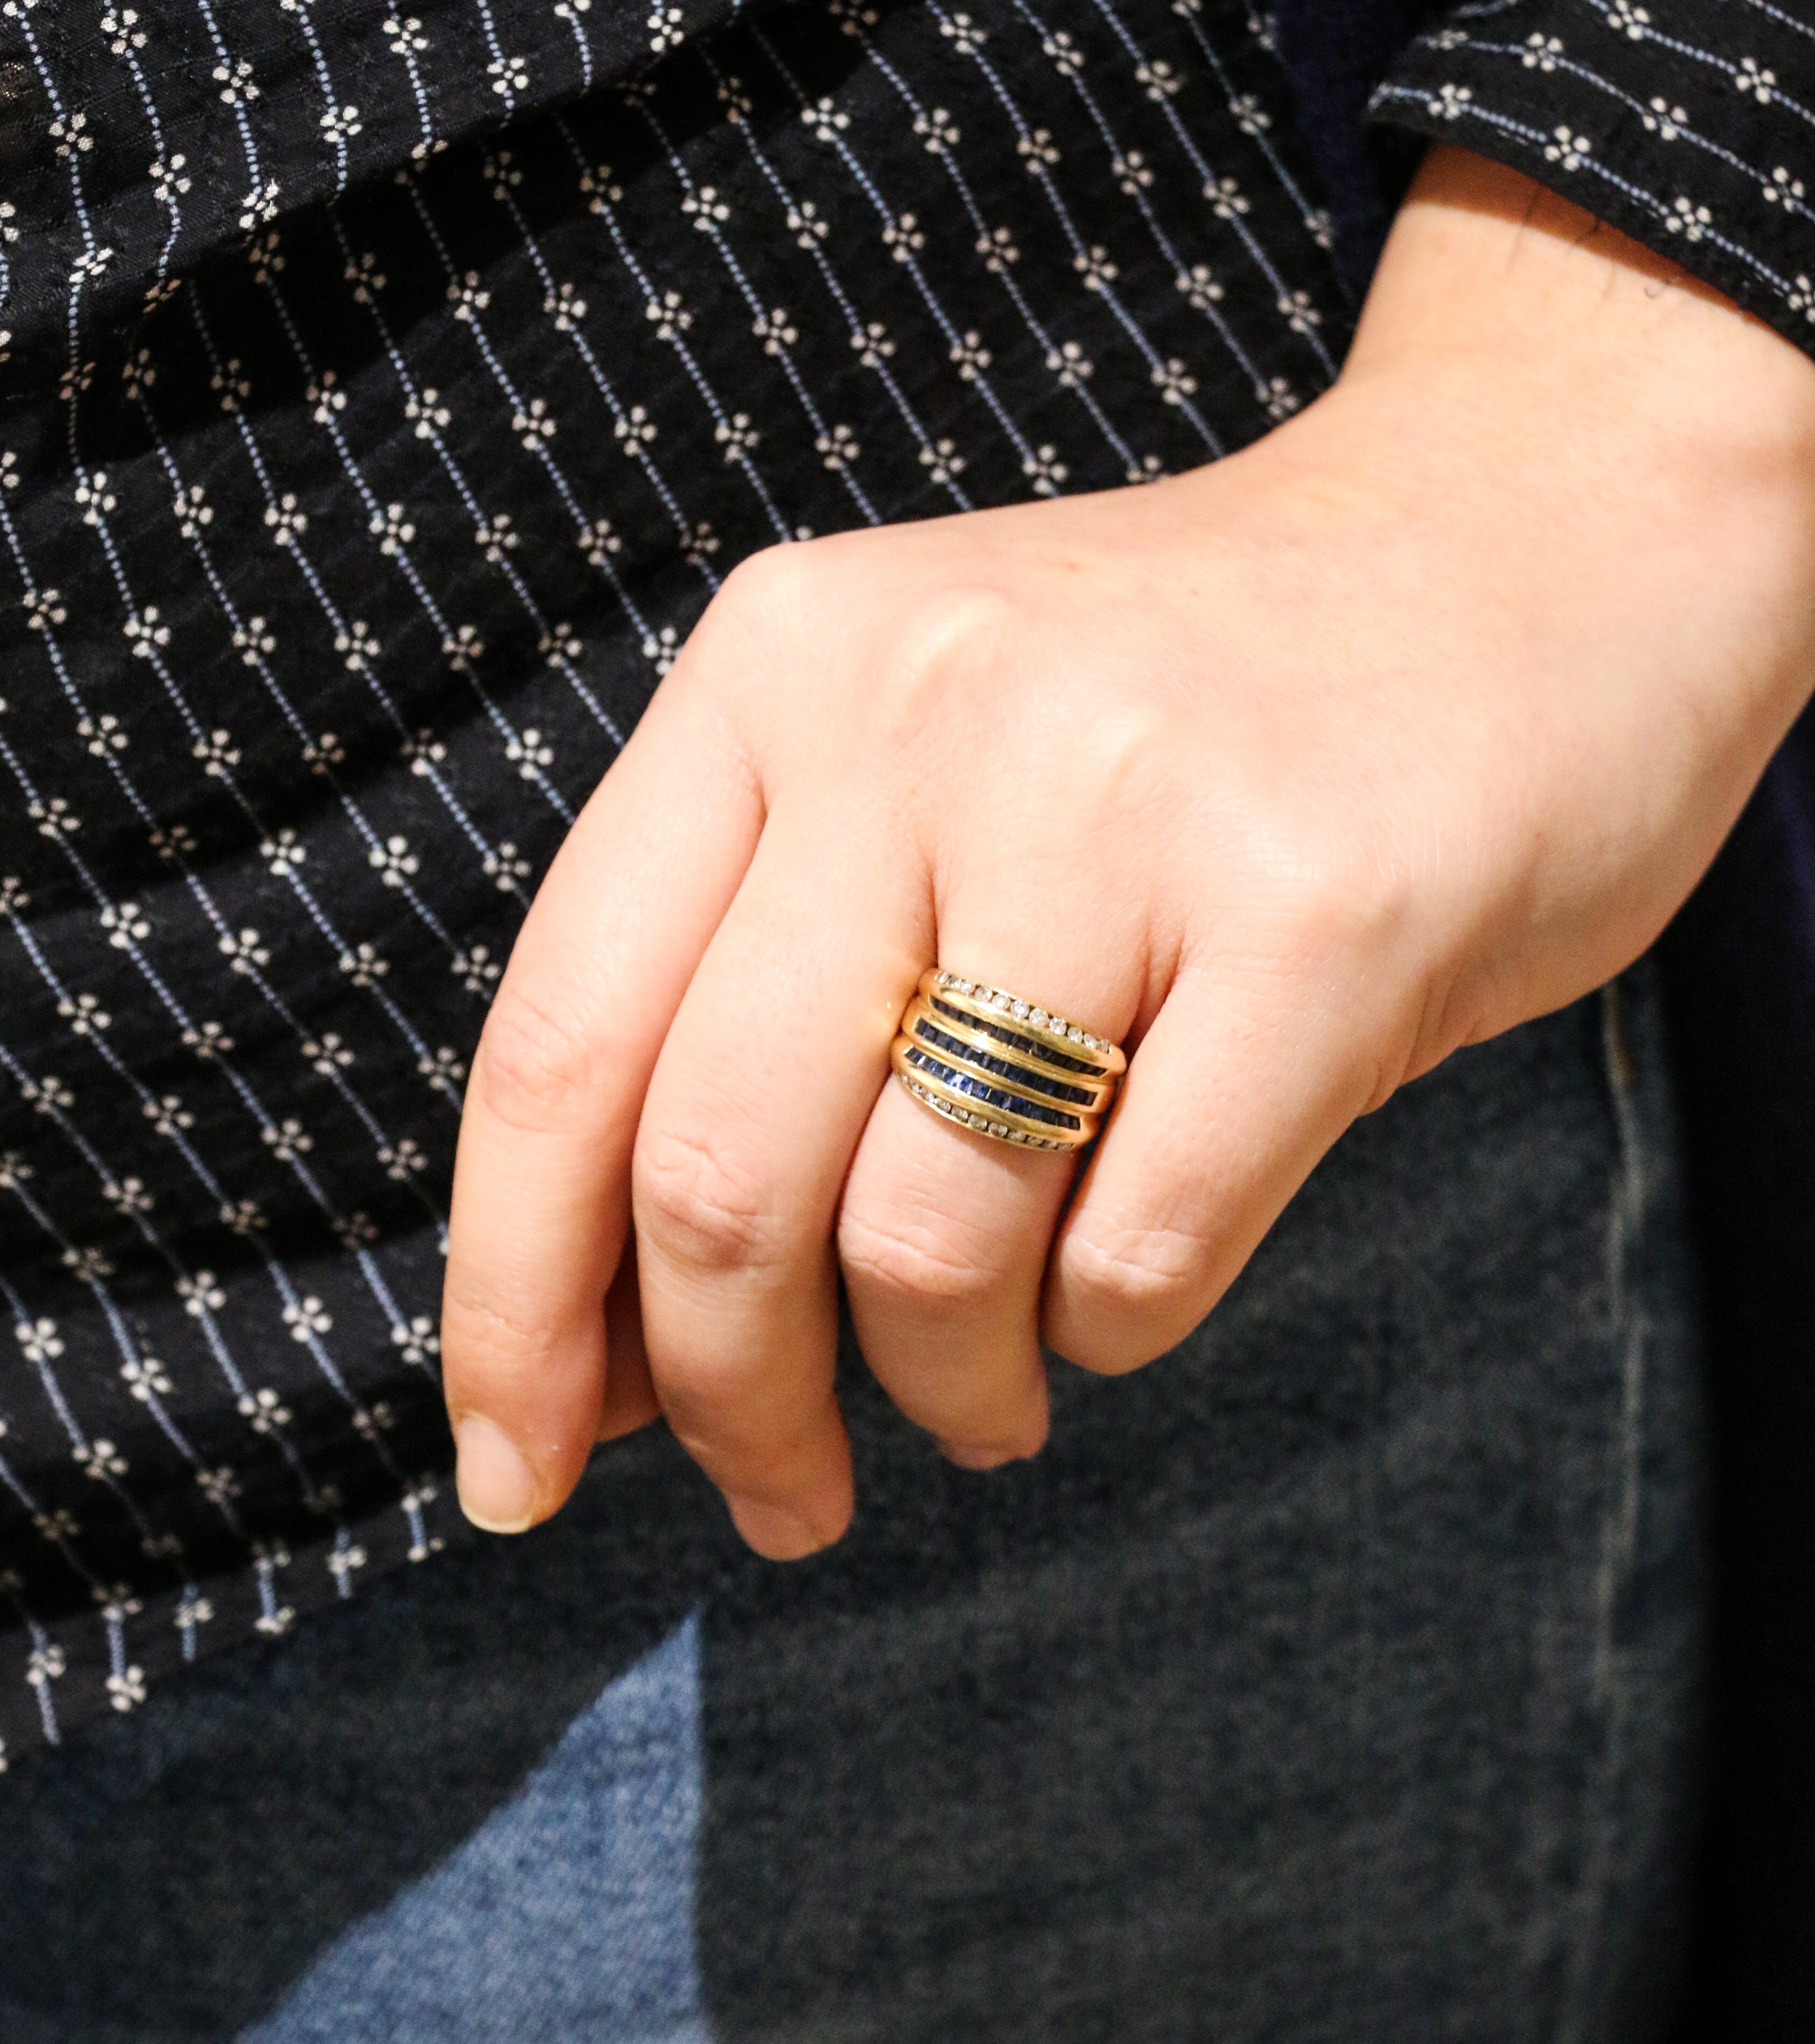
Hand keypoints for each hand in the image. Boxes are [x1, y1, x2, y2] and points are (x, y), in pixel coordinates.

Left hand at [441, 147, 1814, 1557]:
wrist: (1536, 544)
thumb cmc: (1185, 726)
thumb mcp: (916, 780)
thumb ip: (744, 1010)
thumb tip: (603, 1345)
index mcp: (774, 672)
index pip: (556, 1046)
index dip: (507, 1304)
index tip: (513, 1475)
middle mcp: (914, 708)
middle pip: (713, 1178)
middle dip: (726, 1407)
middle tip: (788, 1499)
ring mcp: (1118, 800)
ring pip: (918, 1245)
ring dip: (940, 1391)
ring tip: (987, 1401)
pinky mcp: (1323, 910)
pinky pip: (1137, 1252)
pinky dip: (1108, 1336)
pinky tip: (1124, 1295)